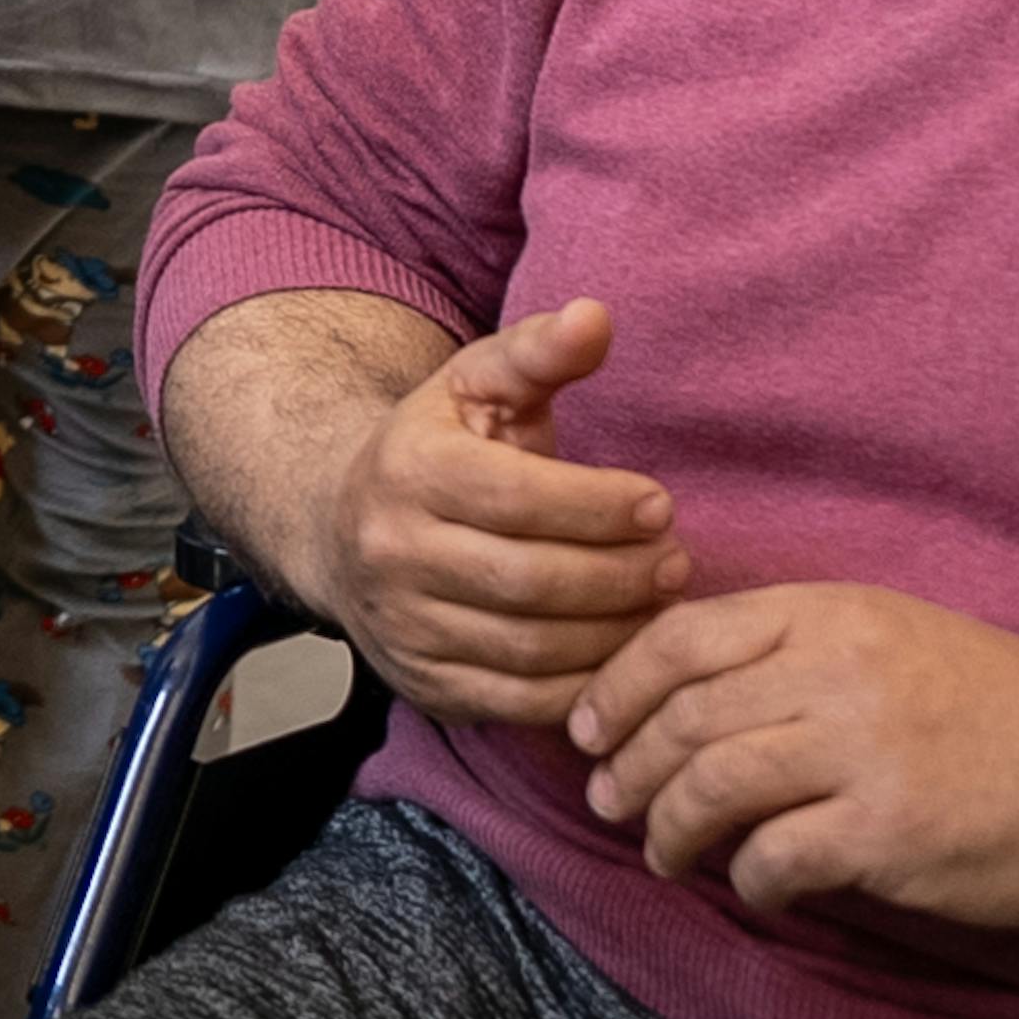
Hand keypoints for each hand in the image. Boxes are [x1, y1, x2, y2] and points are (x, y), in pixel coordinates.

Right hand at [325, 298, 683, 720]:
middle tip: (678, 563)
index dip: (599, 507)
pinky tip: (624, 652)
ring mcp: (404, 627)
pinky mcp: (424, 684)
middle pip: (529, 582)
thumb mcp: (476, 383)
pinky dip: (584, 686)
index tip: (662, 504)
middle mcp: (393, 553)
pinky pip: (519, 701)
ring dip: (613, 634)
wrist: (340, 528)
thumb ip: (539, 351)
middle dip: (619, 577)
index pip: (517, 498)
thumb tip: (596, 316)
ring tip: (661, 603)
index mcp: (408, 468)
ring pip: (528, 649)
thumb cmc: (436, 446)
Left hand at [567, 579, 1018, 927]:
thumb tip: (687, 698)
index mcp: (831, 613)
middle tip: (610, 806)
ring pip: (711, 787)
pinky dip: (750, 881)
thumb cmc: (1003, 706)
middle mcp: (837, 671)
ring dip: (670, 831)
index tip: (587, 731)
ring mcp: (863, 752)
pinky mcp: (889, 832)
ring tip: (666, 855)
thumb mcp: (895, 638)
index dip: (615, 688)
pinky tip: (762, 890)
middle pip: (683, 717)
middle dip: (626, 768)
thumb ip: (798, 652)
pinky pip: (774, 858)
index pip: (680, 638)